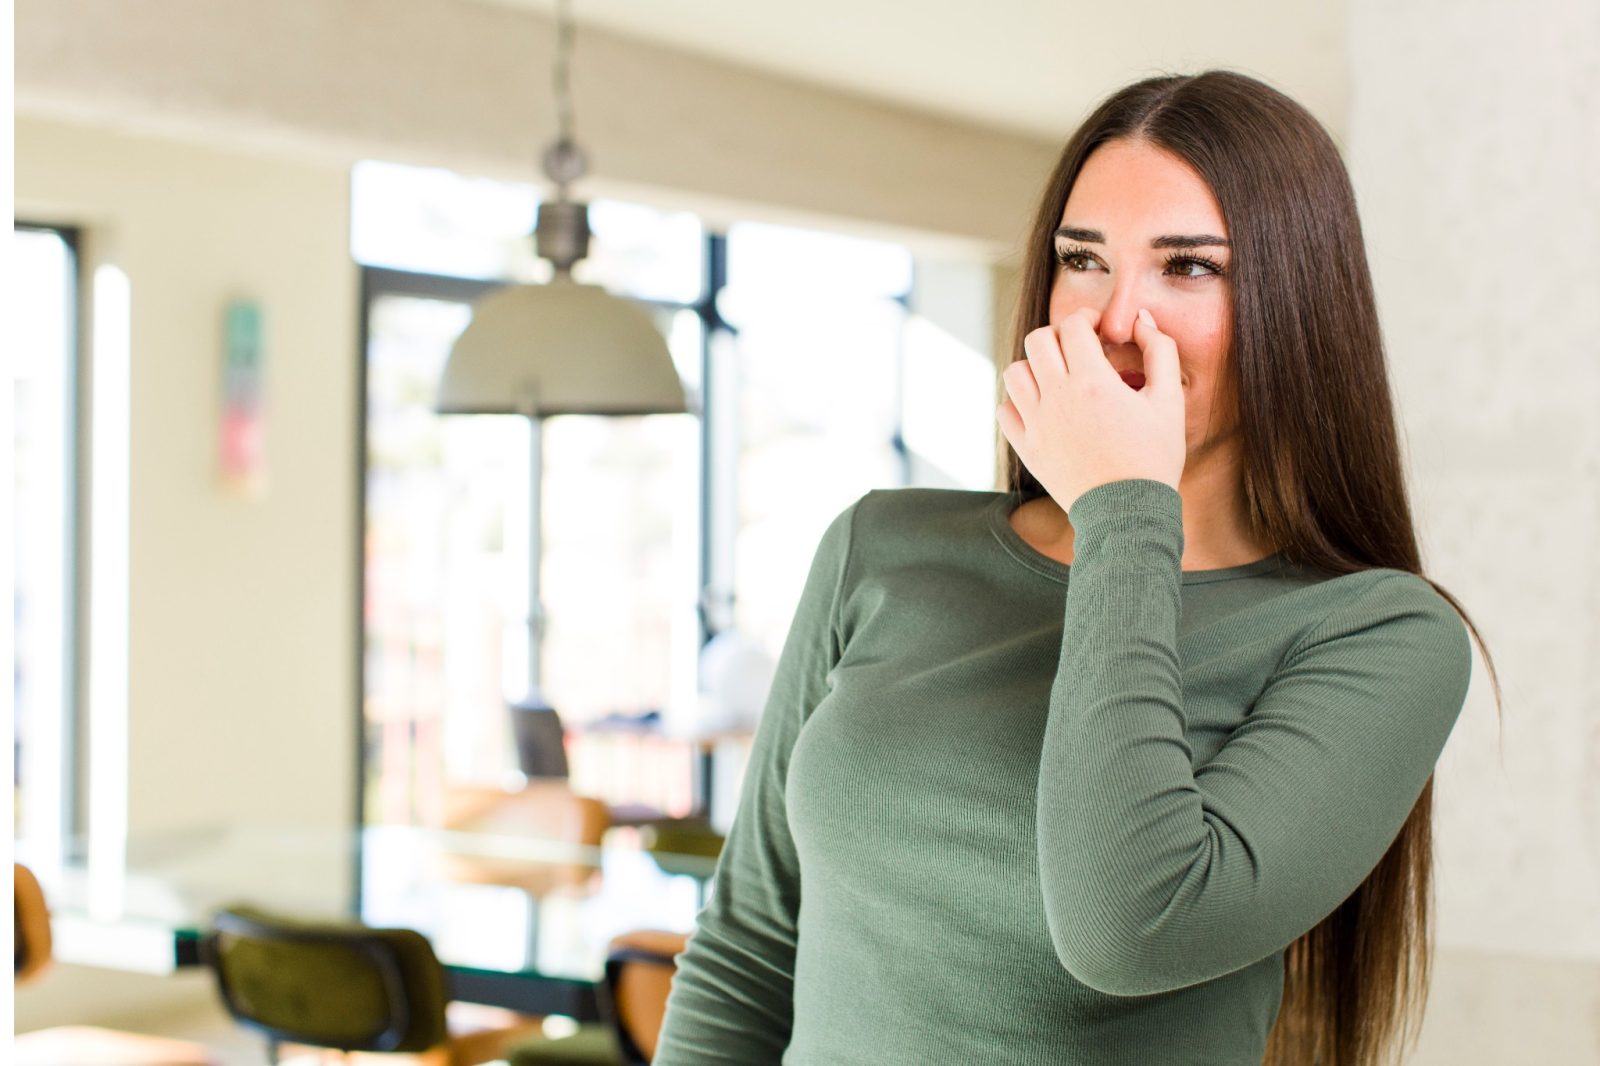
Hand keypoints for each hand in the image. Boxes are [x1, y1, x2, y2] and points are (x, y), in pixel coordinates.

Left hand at [996, 306, 1186, 514]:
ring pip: (1014, 372)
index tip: (1099, 331)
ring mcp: (1037, 424)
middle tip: (1077, 349)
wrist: (1127, 514)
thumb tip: (1143, 320)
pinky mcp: (1027, 448)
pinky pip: (1005, 410)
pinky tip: (1043, 406)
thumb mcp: (1170, 402)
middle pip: (1037, 340)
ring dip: (1034, 365)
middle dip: (1058, 335)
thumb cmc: (1153, 459)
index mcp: (1093, 382)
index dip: (1087, 319)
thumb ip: (1161, 353)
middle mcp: (1058, 398)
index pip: (1073, 326)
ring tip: (1057, 376)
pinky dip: (1019, 401)